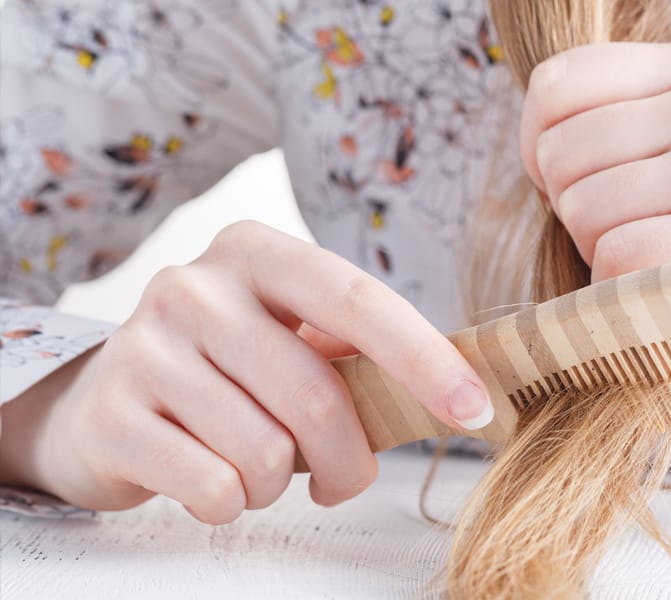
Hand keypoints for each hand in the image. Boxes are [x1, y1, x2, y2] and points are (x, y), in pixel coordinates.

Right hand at [0, 221, 492, 523]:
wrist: (98, 406)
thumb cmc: (226, 374)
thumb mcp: (288, 340)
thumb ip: (359, 357)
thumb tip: (462, 395)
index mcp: (256, 253)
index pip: (359, 300)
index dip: (424, 358)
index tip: (474, 409)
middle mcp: (194, 287)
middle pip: (316, 395)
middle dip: (349, 460)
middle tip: (341, 479)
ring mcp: (143, 347)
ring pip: (265, 452)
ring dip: (279, 484)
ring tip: (256, 468)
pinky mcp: (110, 415)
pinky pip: (213, 487)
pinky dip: (231, 504)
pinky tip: (213, 481)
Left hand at [521, 41, 670, 354]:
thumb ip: (646, 121)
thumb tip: (544, 150)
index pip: (555, 84)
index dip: (537, 145)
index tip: (566, 186)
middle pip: (559, 156)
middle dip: (573, 212)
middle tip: (631, 237)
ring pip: (582, 212)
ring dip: (602, 257)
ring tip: (663, 266)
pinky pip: (616, 262)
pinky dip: (626, 293)